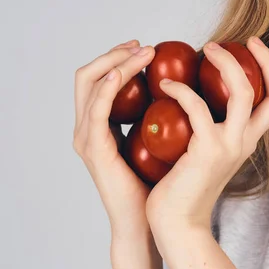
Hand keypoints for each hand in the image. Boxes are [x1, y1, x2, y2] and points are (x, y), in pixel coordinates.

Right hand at [73, 39, 156, 237]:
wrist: (148, 221)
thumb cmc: (156, 184)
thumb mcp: (157, 142)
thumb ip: (156, 117)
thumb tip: (182, 91)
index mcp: (100, 126)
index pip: (99, 79)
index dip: (118, 58)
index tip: (146, 48)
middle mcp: (87, 128)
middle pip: (88, 74)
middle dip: (114, 53)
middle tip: (144, 46)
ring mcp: (86, 137)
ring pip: (88, 83)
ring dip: (115, 62)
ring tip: (143, 53)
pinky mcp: (93, 148)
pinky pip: (96, 109)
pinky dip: (108, 87)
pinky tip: (123, 73)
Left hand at [145, 37, 268, 234]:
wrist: (178, 224)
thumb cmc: (185, 187)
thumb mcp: (207, 152)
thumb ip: (210, 127)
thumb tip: (197, 94)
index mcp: (248, 139)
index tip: (251, 46)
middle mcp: (247, 141)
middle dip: (260, 59)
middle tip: (228, 43)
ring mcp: (230, 145)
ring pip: (244, 93)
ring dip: (226, 64)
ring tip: (205, 50)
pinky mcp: (207, 150)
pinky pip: (198, 107)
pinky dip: (181, 89)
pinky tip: (164, 86)